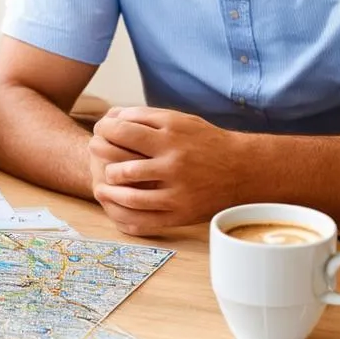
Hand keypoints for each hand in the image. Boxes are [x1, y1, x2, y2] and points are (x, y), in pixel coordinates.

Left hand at [90, 106, 244, 234]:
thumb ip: (145, 116)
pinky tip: (115, 206)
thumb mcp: (179, 120)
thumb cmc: (204, 141)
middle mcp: (173, 166)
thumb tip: (110, 117)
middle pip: (122, 166)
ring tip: (102, 183)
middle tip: (95, 154)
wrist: (244, 170)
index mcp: (171, 139)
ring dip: (109, 190)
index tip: (100, 129)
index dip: (104, 130)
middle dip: (101, 160)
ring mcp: (177, 193)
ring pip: (129, 197)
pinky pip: (144, 221)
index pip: (123, 132)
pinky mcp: (181, 215)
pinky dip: (124, 216)